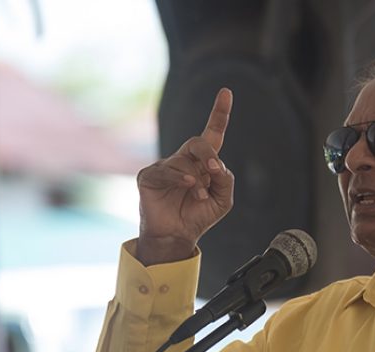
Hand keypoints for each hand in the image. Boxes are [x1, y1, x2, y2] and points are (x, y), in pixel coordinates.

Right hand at [135, 88, 233, 264]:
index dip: (219, 113)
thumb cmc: (199, 216)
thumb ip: (225, 180)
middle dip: (209, 155)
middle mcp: (184, 159)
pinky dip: (180, 178)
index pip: (213, 133)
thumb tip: (216, 165)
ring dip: (197, 180)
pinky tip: (188, 185)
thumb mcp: (223, 200)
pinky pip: (166, 171)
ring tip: (199, 197)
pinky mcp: (149, 176)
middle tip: (214, 172)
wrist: (178, 236)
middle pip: (199, 142)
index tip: (226, 92)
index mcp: (203, 163)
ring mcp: (165, 166)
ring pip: (185, 160)